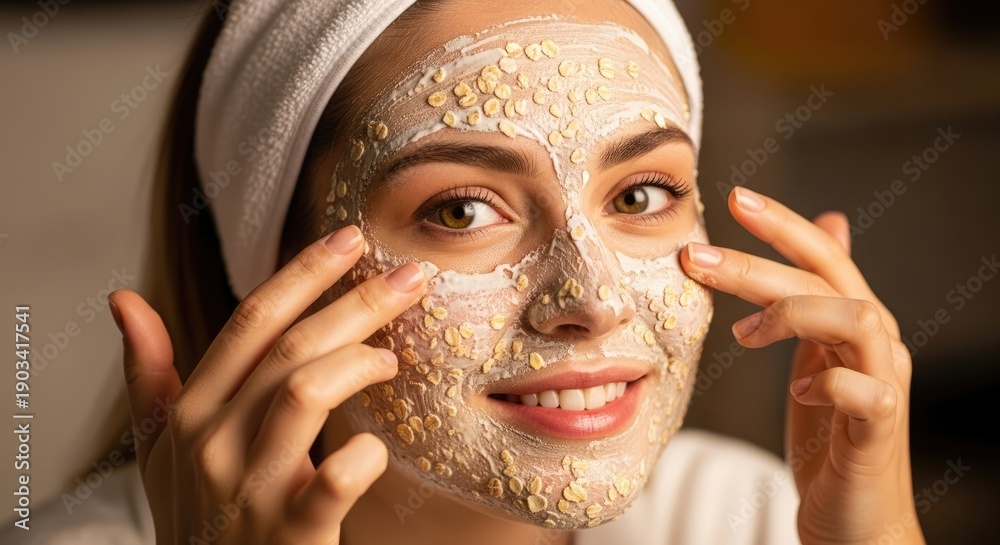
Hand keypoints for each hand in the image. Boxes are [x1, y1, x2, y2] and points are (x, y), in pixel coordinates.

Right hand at [108, 225, 426, 543]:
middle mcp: (212, 444)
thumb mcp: (158, 446)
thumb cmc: (193, 517)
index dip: (303, 273)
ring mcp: (249, 491)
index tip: (350, 238)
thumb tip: (123, 299)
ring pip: (304, 394)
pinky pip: (334, 481)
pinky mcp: (290, 535)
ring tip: (390, 358)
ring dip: (357, 365)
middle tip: (410, 277)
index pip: (250, 322)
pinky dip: (364, 457)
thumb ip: (147, 374)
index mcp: (189, 414)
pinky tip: (376, 447)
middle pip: (290, 348)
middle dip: (357, 302)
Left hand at [681, 187, 924, 543]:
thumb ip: (816, 298)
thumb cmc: (828, 436)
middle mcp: (877, 344)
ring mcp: (884, 384)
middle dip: (756, 263)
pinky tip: (797, 391)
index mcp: (854, 321)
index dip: (782, 224)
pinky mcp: (880, 430)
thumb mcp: (817, 355)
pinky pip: (867, 393)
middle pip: (826, 279)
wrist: (856, 517)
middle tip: (694, 258)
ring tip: (743, 336)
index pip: (822, 255)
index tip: (733, 198)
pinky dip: (829, 384)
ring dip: (792, 314)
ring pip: (857, 318)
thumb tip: (830, 224)